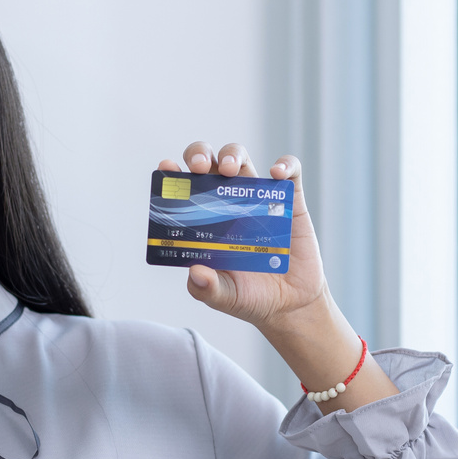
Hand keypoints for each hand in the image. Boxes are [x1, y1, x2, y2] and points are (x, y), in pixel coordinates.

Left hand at [157, 143, 326, 328]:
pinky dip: (285, 165)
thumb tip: (195, 273)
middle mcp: (228, 202)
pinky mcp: (290, 201)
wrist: (291, 304)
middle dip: (200, 155)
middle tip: (199, 167)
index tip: (167, 170)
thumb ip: (207, 289)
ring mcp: (258, 198)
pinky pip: (289, 173)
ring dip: (233, 153)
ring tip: (231, 168)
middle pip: (209, 163)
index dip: (173, 175)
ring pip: (241, 158)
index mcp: (205, 220)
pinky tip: (277, 174)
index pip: (184, 189)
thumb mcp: (225, 297)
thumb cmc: (251, 296)